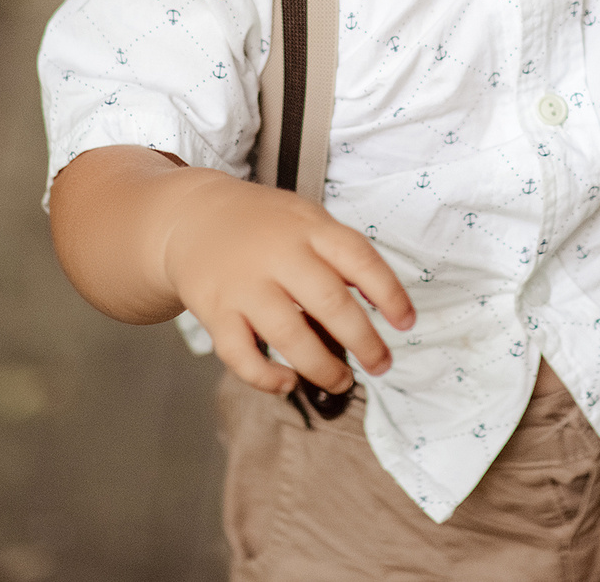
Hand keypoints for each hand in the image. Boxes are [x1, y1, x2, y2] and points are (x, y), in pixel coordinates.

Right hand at [155, 168, 415, 398]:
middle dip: (363, 342)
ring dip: (322, 367)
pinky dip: (266, 377)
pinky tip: (287, 383)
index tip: (406, 323)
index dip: (389, 293)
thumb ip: (341, 254)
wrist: (192, 217)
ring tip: (342, 382)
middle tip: (380, 364)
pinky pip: (241, 355)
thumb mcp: (306, 220)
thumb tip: (384, 299)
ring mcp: (244, 284)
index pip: (359, 258)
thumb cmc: (263, 225)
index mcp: (309, 228)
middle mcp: (278, 254)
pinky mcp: (214, 311)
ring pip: (288, 335)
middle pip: (329, 303)